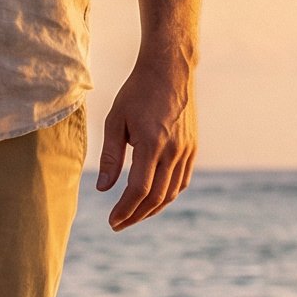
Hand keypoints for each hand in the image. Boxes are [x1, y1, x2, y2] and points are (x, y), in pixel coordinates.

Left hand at [95, 61, 194, 230]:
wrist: (170, 70)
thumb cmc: (137, 92)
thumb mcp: (115, 120)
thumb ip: (110, 156)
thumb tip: (103, 189)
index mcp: (152, 144)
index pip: (139, 189)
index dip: (125, 209)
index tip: (112, 221)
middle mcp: (174, 151)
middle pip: (156, 197)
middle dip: (135, 215)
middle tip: (118, 225)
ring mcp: (187, 150)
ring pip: (171, 192)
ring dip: (152, 209)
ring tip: (132, 216)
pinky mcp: (193, 148)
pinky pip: (182, 181)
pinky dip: (167, 195)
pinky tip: (153, 199)